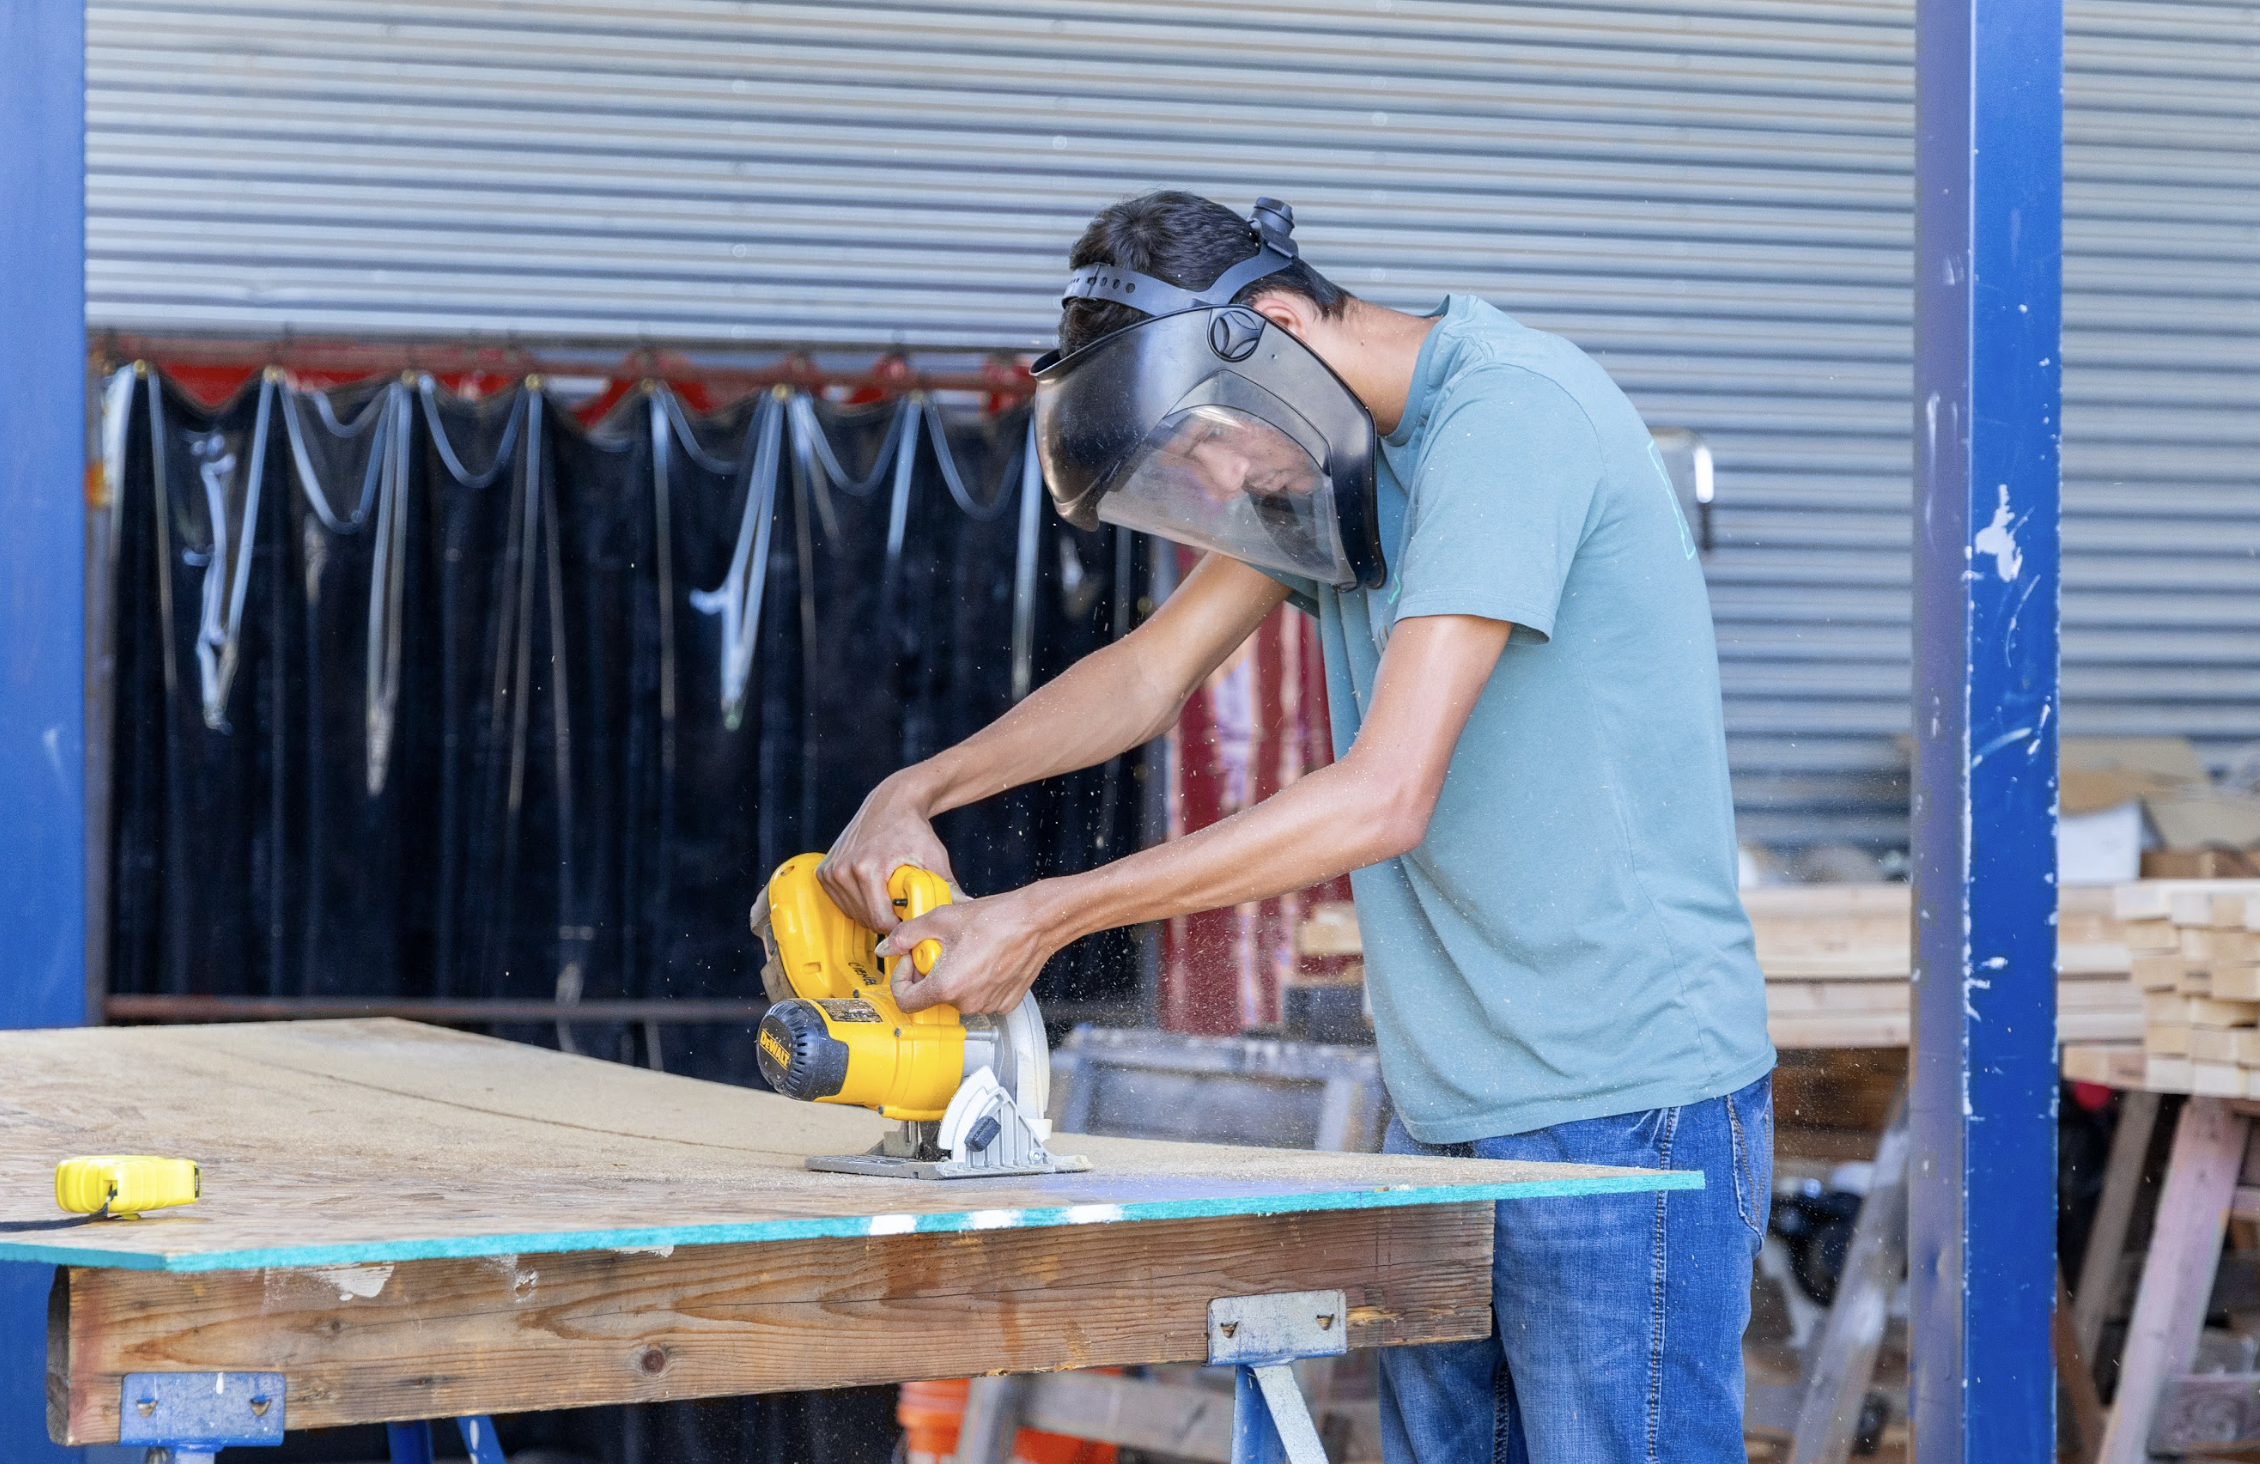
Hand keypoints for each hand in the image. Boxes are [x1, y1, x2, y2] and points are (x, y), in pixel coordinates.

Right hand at [819, 771, 957, 931]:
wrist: (891, 802)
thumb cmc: (913, 829)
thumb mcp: (934, 857)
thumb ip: (949, 886)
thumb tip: (966, 907)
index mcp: (866, 870)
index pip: (880, 921)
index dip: (898, 925)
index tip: (909, 917)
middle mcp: (843, 870)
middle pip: (866, 918)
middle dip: (886, 918)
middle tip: (901, 903)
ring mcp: (830, 871)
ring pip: (852, 912)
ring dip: (871, 910)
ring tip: (888, 893)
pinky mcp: (824, 872)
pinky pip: (842, 901)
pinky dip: (858, 901)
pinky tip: (873, 887)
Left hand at [880, 887, 1060, 1014]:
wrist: (1035, 922)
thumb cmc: (994, 920)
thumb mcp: (940, 920)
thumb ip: (906, 935)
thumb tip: (887, 947)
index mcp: (946, 986)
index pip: (905, 1001)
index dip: (901, 979)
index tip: (910, 961)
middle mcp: (966, 1003)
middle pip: (932, 996)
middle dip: (930, 972)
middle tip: (942, 947)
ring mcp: (987, 1005)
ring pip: (957, 996)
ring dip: (954, 977)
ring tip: (967, 951)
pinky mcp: (1005, 1003)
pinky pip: (980, 997)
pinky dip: (977, 982)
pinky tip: (985, 959)